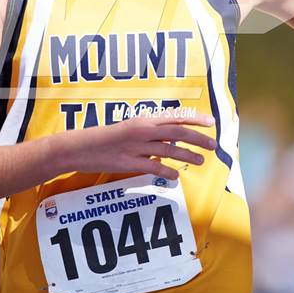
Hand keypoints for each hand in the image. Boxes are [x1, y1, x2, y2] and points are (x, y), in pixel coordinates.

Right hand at [62, 110, 216, 179]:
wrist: (81, 147)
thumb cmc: (106, 137)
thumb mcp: (129, 128)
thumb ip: (150, 131)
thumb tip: (172, 136)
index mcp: (142, 119)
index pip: (174, 117)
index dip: (194, 119)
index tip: (210, 121)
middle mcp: (141, 130)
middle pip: (176, 132)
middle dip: (197, 138)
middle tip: (212, 144)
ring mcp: (135, 147)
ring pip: (168, 149)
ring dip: (187, 155)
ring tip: (201, 160)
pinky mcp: (128, 163)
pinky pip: (153, 167)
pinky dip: (167, 171)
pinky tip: (176, 176)